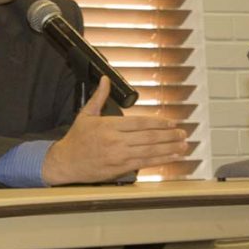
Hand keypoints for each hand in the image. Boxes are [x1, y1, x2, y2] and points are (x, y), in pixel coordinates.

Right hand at [42, 77, 187, 185]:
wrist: (65, 162)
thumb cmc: (76, 139)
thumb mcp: (86, 115)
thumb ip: (99, 97)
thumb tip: (105, 80)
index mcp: (109, 125)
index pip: (140, 122)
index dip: (158, 123)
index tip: (172, 123)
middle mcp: (116, 140)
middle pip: (148, 136)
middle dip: (168, 135)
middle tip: (183, 133)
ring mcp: (119, 155)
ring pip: (149, 150)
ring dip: (168, 148)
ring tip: (183, 145)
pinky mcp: (119, 168)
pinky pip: (144, 163)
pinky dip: (160, 160)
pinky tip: (171, 158)